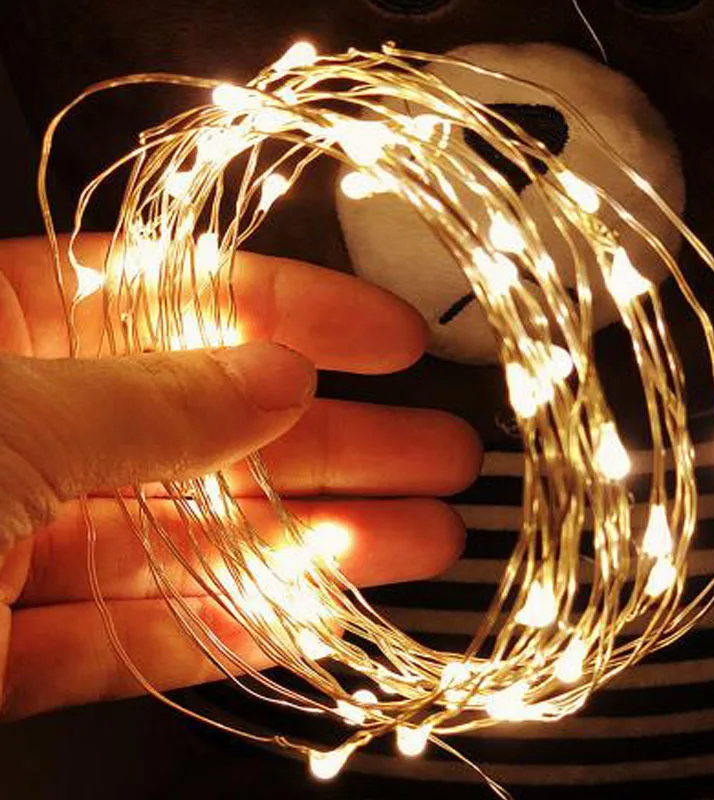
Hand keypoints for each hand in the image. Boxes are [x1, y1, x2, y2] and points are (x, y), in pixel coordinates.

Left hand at [0, 236, 480, 719]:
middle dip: (338, 440)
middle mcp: (8, 436)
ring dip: (311, 543)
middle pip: (207, 427)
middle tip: (435, 447)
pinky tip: (317, 610)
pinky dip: (228, 628)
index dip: (294, 309)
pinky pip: (136, 636)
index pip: (172, 296)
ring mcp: (2, 548)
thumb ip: (152, 401)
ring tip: (419, 534)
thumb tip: (274, 375)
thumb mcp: (11, 418)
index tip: (387, 333)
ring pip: (187, 539)